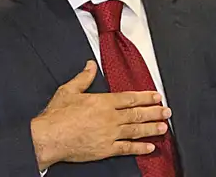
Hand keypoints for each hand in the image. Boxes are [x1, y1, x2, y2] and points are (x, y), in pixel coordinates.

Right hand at [30, 60, 170, 169]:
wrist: (49, 137)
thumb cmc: (57, 115)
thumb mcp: (69, 90)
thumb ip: (83, 77)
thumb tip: (90, 65)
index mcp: (103, 102)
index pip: (130, 98)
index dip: (146, 97)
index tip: (157, 97)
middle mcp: (110, 118)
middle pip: (137, 114)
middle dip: (154, 112)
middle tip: (167, 111)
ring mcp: (109, 134)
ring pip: (135, 130)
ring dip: (151, 128)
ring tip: (163, 127)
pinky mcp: (105, 150)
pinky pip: (126, 149)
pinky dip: (139, 148)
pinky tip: (150, 147)